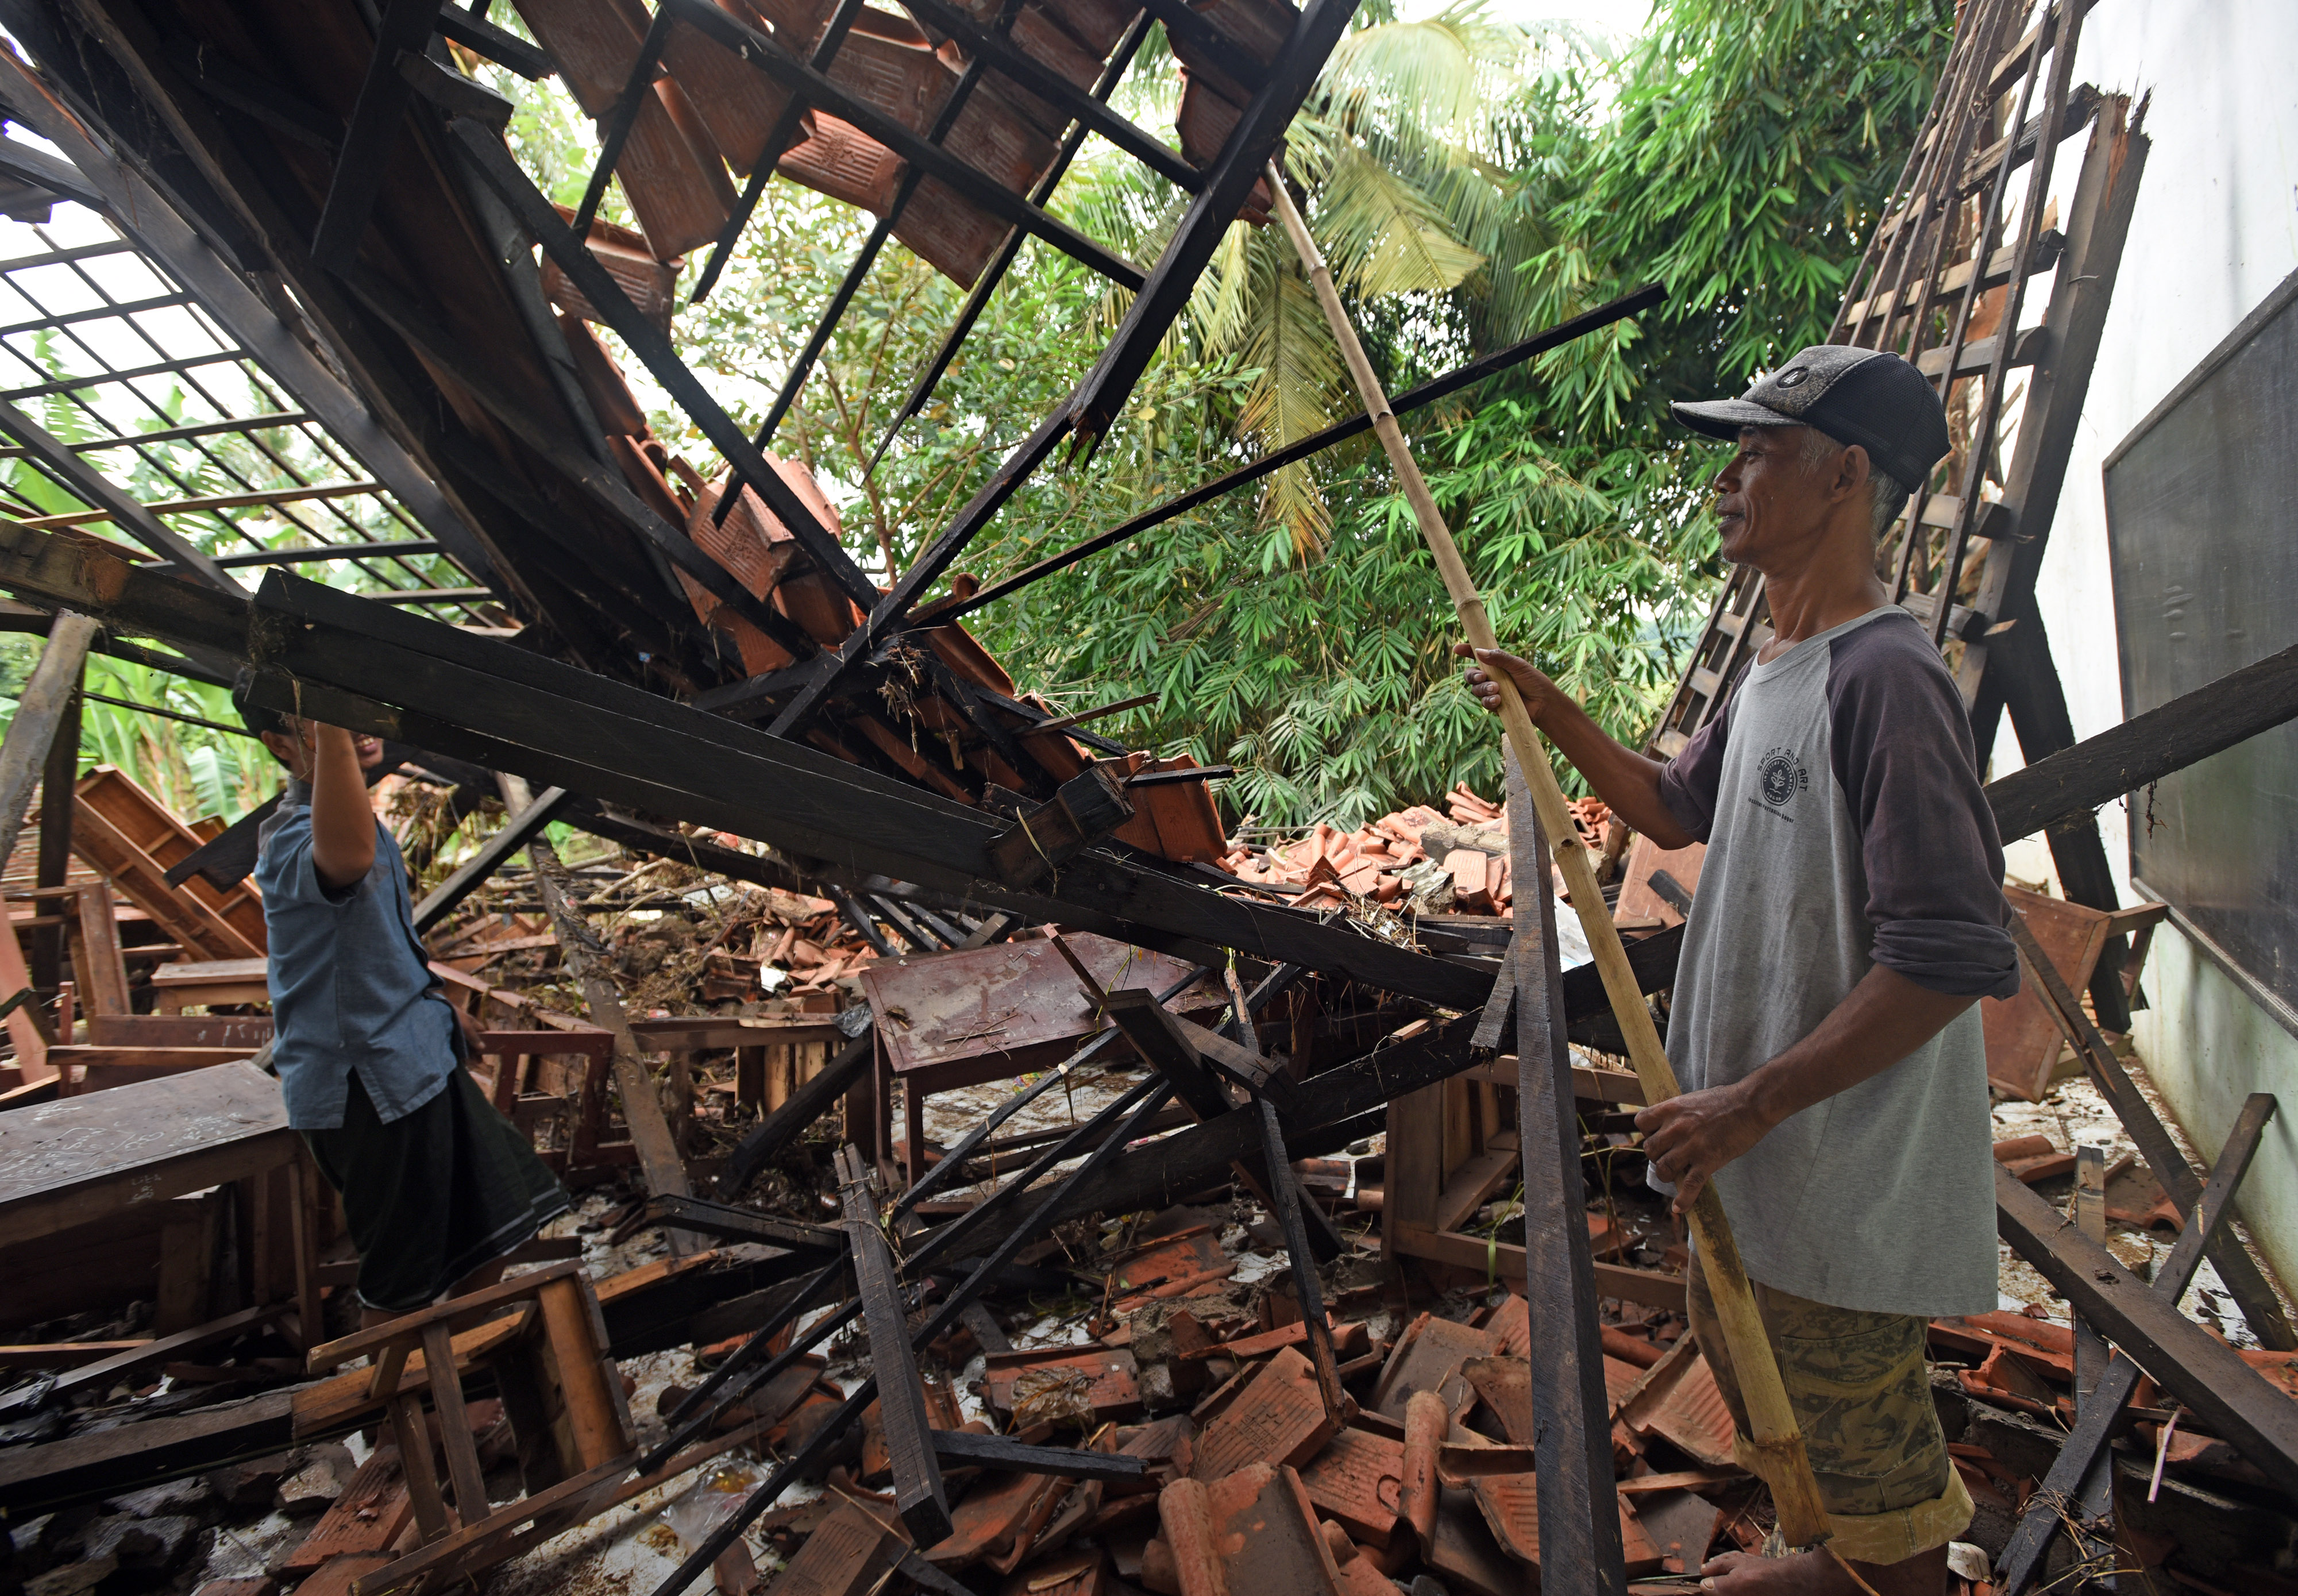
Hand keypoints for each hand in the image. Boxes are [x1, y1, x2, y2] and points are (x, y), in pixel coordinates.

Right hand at [1451, 642, 1559, 724]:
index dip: (1466, 652)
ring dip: (1483, 689)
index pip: (1477, 656)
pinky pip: (1483, 703)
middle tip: (1482, 676)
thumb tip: (1479, 651)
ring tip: (1496, 689)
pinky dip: (1488, 701)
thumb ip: (1499, 658)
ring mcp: (1492, 691)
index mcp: (1496, 663)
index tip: (1457, 649)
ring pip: (1475, 690)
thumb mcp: (1518, 665)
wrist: (1543, 703)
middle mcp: (1491, 677)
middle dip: (1472, 675)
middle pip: (1470, 675)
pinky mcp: (1495, 705)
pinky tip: (1498, 700)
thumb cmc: (1534, 681)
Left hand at [1635, 1081, 1772, 1214]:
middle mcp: (1677, 1127)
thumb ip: (1678, 1114)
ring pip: (1664, 1169)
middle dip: (1656, 1155)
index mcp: (1672, 1108)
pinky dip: (1683, 1200)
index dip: (1647, 1131)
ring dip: (1666, 1174)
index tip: (1657, 1135)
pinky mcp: (1708, 1161)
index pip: (1642, 1122)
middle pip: (1650, 1149)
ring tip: (1675, 1174)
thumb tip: (1669, 1126)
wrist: (1751, 1105)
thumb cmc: (1726, 1100)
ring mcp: (1692, 1145)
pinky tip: (1679, 1208)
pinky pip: (1690, 1186)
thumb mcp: (1693, 1099)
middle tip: (1669, 1156)